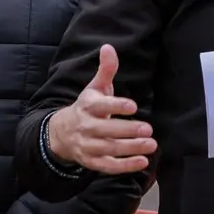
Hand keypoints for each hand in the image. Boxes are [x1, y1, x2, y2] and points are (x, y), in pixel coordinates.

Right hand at [47, 44, 155, 173]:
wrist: (61, 133)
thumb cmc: (87, 107)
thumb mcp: (95, 87)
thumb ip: (106, 69)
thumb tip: (109, 47)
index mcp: (87, 106)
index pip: (101, 106)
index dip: (116, 106)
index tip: (133, 106)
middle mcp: (86, 127)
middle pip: (107, 130)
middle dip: (128, 130)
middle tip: (148, 129)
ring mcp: (88, 146)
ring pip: (109, 149)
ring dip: (131, 148)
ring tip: (151, 144)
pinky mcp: (92, 161)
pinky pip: (108, 166)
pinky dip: (125, 166)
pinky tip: (142, 162)